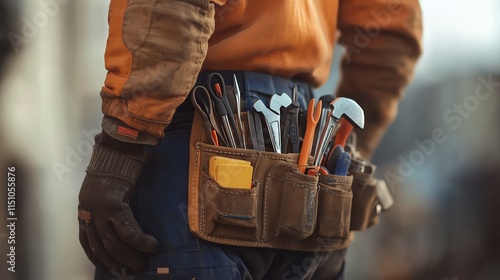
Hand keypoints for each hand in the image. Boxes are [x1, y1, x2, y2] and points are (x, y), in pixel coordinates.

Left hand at [78, 134, 158, 272]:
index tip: (111, 266)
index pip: (86, 240)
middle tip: (131, 270)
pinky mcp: (112, 204)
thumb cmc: (117, 163)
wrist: (119, 144)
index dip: (98, 257)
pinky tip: (151, 245)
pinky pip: (128, 231)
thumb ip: (110, 204)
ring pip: (114, 243)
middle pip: (100, 246)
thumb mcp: (108, 188)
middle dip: (116, 262)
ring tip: (143, 262)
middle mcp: (88, 210)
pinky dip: (140, 242)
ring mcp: (99, 208)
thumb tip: (121, 220)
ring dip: (130, 256)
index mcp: (85, 207)